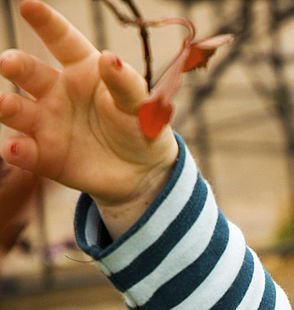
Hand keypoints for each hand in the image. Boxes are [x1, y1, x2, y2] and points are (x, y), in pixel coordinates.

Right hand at [0, 0, 177, 232]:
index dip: (46, 23)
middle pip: (29, 72)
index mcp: (82, 69)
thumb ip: (125, 84)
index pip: (61, 40)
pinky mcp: (44, 155)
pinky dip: (17, 150)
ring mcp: (47, 123)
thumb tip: (109, 58)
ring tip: (4, 104)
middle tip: (7, 62)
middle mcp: (57, 91)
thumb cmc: (139, 127)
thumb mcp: (139, 105)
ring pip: (17, 109)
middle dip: (14, 65)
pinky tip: (16, 149)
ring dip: (7, 106)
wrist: (143, 172)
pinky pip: (25, 151)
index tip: (29, 6)